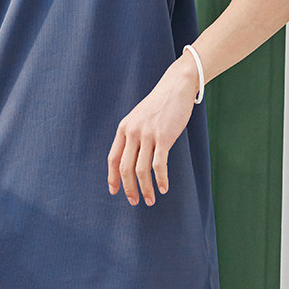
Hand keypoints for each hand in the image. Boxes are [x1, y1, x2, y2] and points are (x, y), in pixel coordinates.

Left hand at [107, 54, 199, 205]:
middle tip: (134, 201)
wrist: (176, 87)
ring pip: (141, 170)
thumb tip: (130, 159)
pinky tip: (164, 188)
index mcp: (123, 130)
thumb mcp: (138, 119)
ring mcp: (147, 135)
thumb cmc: (158, 106)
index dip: (112, 178)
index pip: (113, 159)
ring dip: (145, 188)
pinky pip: (159, 164)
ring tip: (149, 200)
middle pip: (125, 168)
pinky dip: (160, 179)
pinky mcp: (164, 136)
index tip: (114, 191)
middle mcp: (132, 133)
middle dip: (128, 188)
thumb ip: (132, 136)